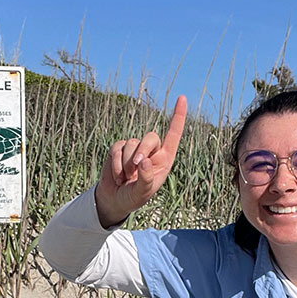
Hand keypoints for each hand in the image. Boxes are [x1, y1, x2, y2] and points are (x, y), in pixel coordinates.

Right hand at [94, 95, 187, 226]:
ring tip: (125, 179)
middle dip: (142, 150)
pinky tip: (117, 177)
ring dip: (126, 164)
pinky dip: (116, 164)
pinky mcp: (118, 149)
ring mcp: (134, 148)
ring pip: (131, 144)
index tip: (182, 98)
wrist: (115, 199)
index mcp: (164, 159)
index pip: (173, 135)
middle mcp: (151, 151)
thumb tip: (143, 161)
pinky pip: (117, 148)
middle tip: (134, 168)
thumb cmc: (134, 197)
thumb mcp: (142, 193)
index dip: (178, 117)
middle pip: (150, 137)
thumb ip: (145, 179)